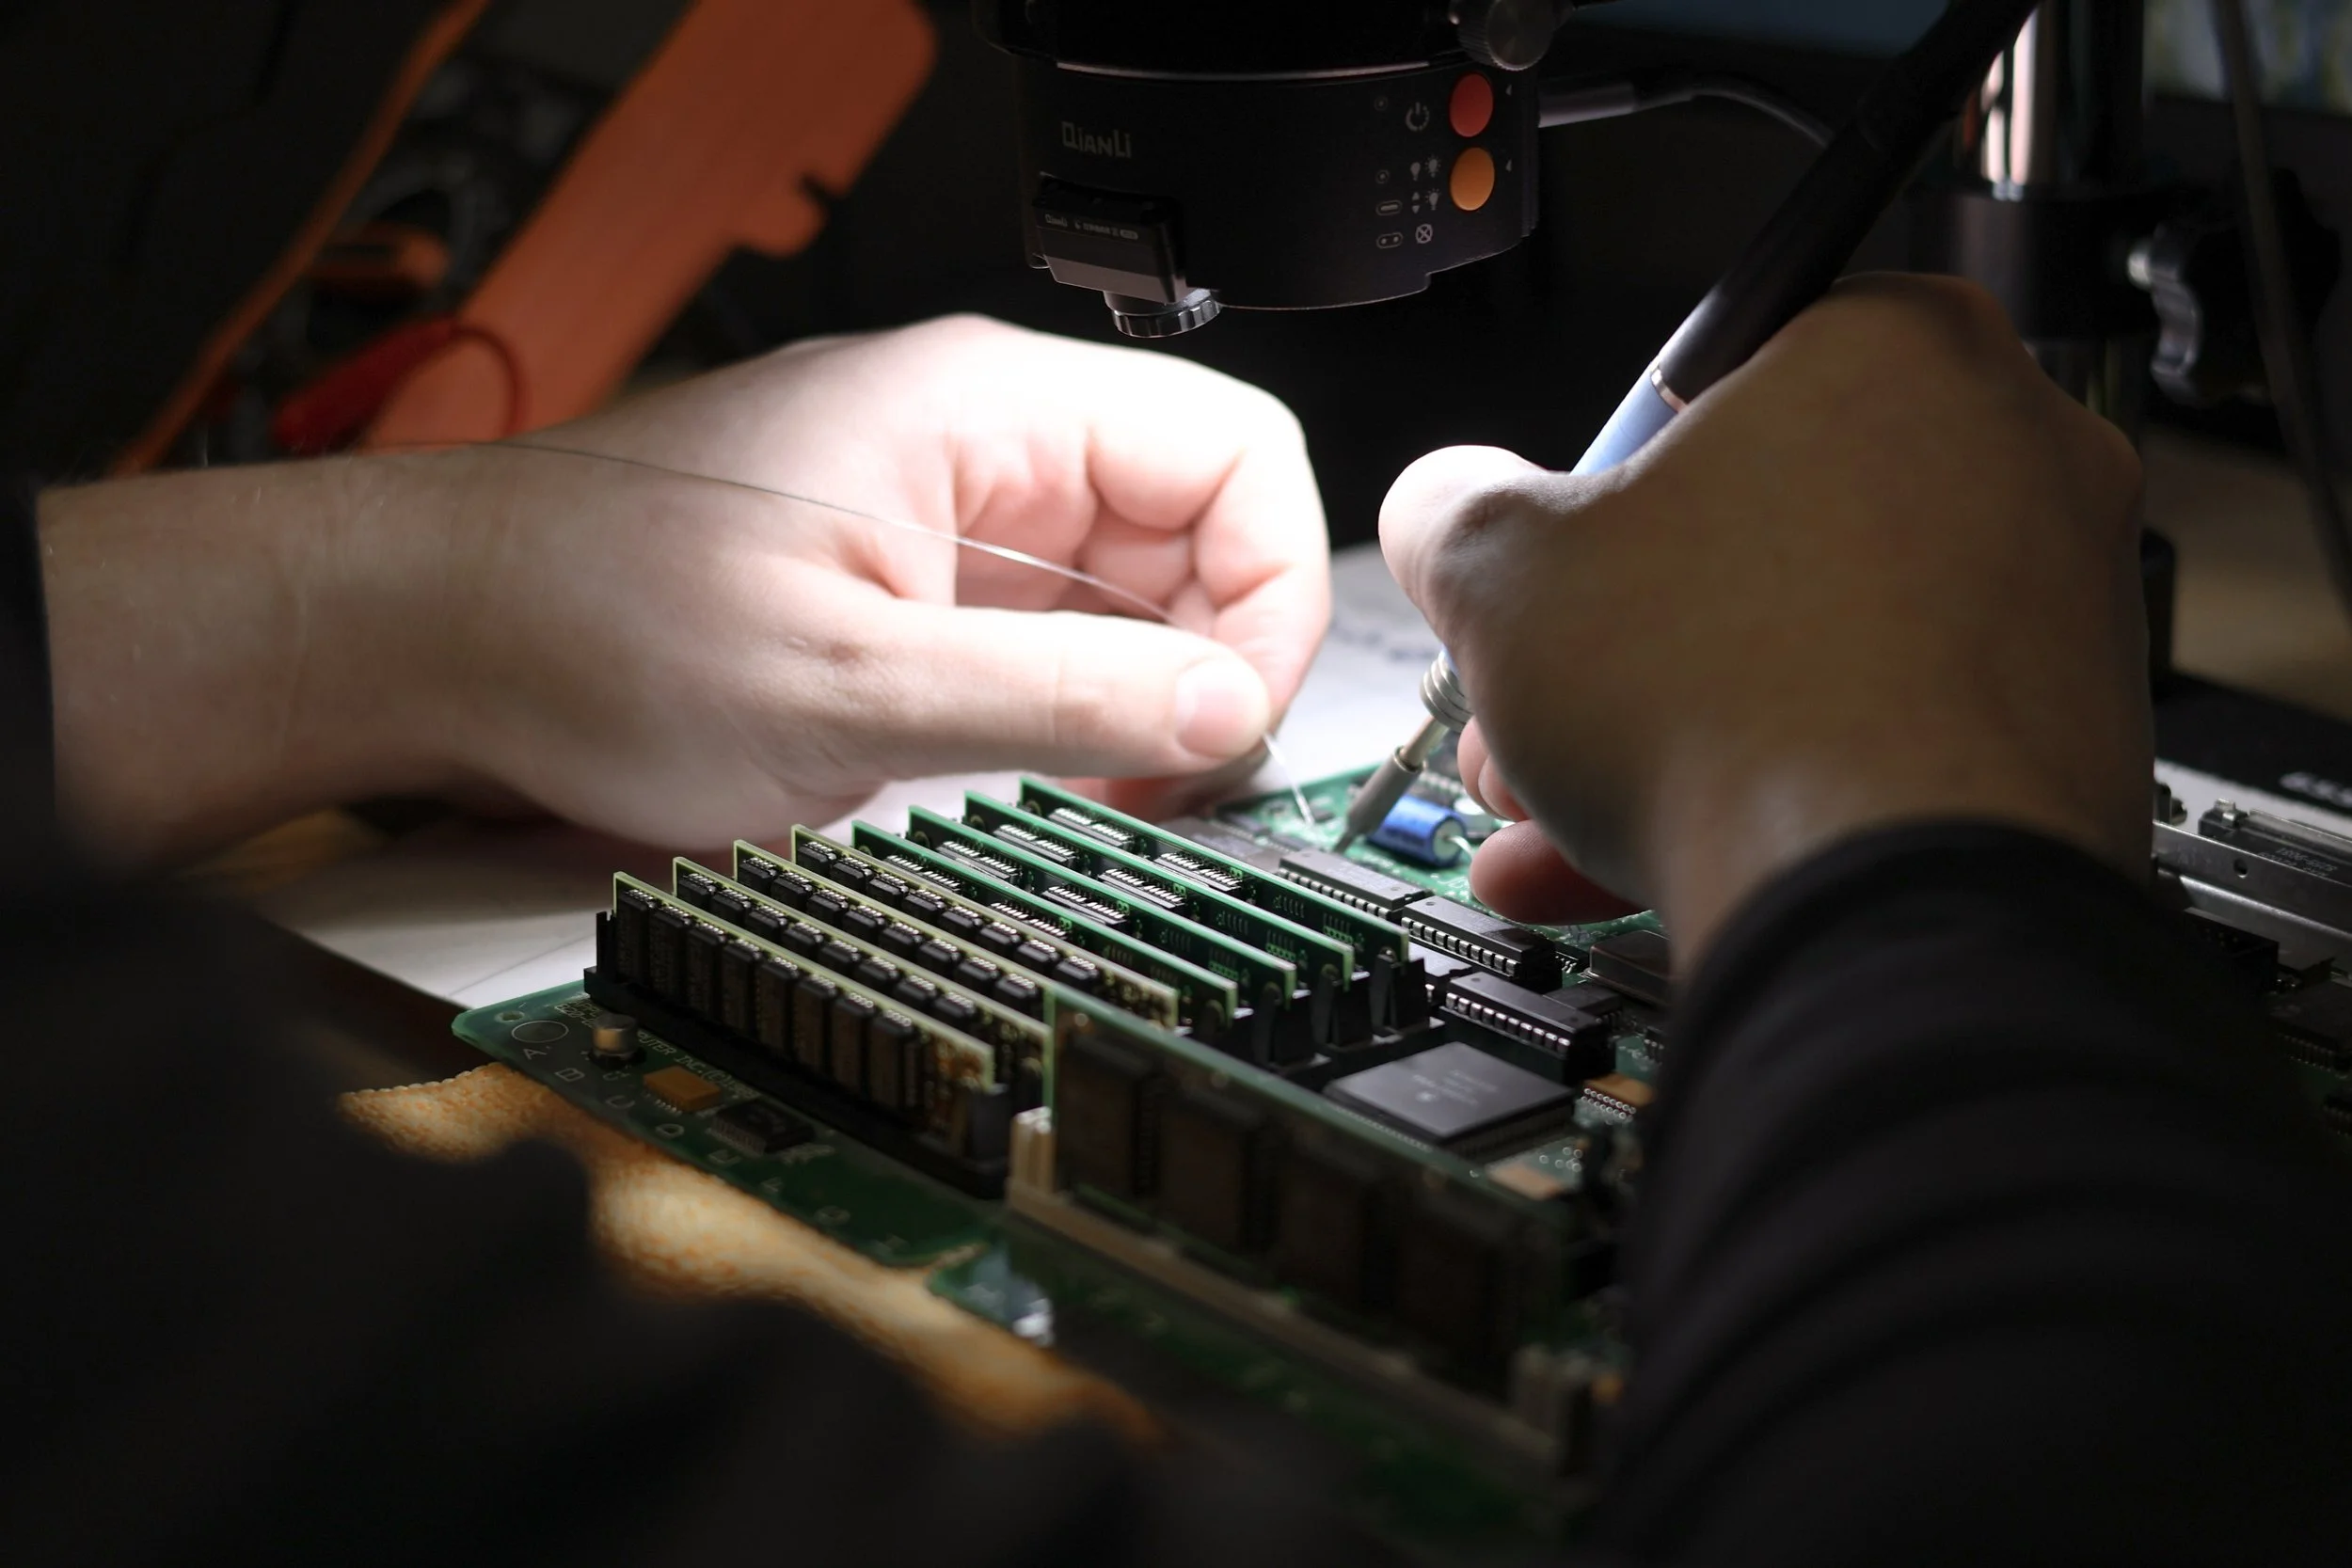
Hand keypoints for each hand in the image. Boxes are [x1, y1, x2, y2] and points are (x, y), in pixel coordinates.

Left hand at [43, 316, 1327, 862]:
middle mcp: (976, 446)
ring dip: (1140, 699)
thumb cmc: (588, 624)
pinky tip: (1041, 778)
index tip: (1236, 718)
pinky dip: (1068, 713)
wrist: (432, 642)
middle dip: (1210, 664)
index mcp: (985, 410)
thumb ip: (1059, 696)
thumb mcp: (849, 688)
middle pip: (1194, 532)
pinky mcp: (903, 587)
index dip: (1271, 591)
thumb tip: (1228, 710)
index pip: (1234, 454)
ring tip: (1105, 794)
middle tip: (1169, 784)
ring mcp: (939, 517)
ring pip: (1126, 595)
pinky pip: (1042, 636)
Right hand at [1379, 276, 2148, 960]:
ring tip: (1555, 811)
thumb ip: (1448, 507)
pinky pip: (1881, 739)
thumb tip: (1443, 511)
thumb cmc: (1738, 710)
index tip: (1557, 560)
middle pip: (1753, 536)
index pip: (1709, 377)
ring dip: (1661, 732)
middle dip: (1610, 643)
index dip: (1599, 486)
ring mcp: (2058, 605)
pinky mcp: (2069, 739)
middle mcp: (2011, 455)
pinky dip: (1766, 788)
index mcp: (1893, 350)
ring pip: (1810, 651)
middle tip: (1535, 705)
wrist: (1890, 914)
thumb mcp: (1499, 572)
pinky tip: (1635, 860)